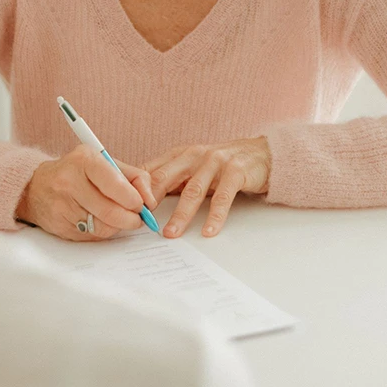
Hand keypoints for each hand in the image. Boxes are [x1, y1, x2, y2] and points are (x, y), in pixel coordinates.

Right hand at [16, 144, 156, 241]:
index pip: (117, 185)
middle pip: (111, 211)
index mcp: (84, 160)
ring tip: (120, 218)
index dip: (135, 199)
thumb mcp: (103, 162)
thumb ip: (132, 176)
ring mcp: (62, 206)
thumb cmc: (75, 172)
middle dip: (131, 218)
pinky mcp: (60, 226)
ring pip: (103, 227)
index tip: (142, 204)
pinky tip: (100, 221)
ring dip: (118, 226)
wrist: (35, 187)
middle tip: (137, 218)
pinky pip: (92, 236)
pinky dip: (103, 231)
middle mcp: (69, 182)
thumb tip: (151, 198)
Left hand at [143, 137, 271, 237]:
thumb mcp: (193, 166)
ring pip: (193, 191)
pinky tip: (209, 230)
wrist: (262, 153)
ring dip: (181, 214)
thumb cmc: (222, 164)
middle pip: (166, 178)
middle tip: (140, 220)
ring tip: (171, 233)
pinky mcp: (236, 172)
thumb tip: (141, 199)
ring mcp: (215, 162)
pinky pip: (223, 197)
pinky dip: (215, 216)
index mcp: (180, 154)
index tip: (124, 207)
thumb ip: (171, 178)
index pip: (151, 169)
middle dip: (151, 199)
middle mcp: (195, 155)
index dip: (136, 188)